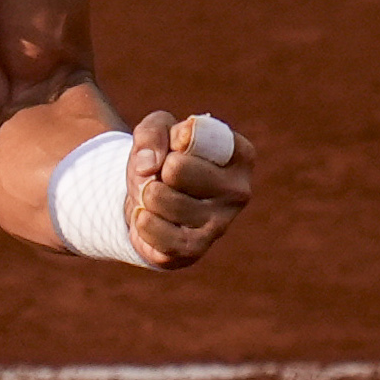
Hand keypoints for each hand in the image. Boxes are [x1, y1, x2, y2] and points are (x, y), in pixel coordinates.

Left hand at [128, 113, 256, 269]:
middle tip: (164, 175)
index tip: (177, 142)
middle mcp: (238, 192)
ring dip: (145, 193)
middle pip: (176, 168)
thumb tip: (148, 166)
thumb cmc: (164, 159)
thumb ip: (154, 132)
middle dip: (157, 168)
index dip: (176, 136)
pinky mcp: (194, 250)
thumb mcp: (158, 130)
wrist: (152, 203)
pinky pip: (150, 228)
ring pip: (158, 197)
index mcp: (240, 157)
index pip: (201, 136)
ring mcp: (219, 225)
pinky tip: (149, 216)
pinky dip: (139, 218)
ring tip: (156, 196)